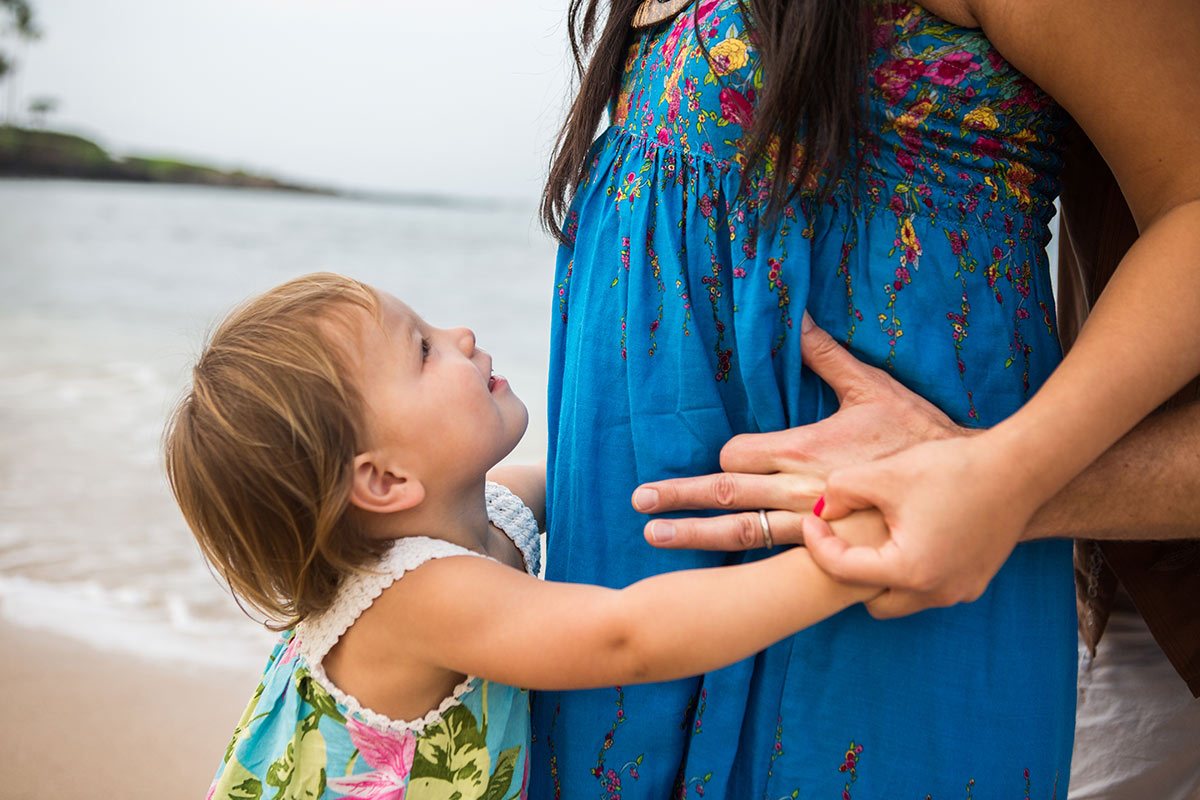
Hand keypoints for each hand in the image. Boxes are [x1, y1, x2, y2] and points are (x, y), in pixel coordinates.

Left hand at [633, 312, 966, 549]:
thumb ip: (827, 356)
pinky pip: (776, 564)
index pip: (738, 457)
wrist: (974, 489)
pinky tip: (716, 580)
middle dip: (679, 498)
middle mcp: (802, 491)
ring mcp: (815, 527)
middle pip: (726, 496)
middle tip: (638, 501)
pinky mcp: (832, 554)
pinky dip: (742, 569)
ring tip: (653, 535)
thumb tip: (798, 316)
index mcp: (805, 450)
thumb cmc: (920, 436)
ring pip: (741, 534)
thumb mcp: (873, 388)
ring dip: (694, 535)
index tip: (718, 463)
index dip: (723, 460)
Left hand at [805, 433, 1036, 617]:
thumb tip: (822, 511)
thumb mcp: (883, 474)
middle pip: (869, 600)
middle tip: (839, 537)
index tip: (811, 519)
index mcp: (909, 571)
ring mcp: (960, 591)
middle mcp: (937, 593)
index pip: (842, 570)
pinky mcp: (975, 581)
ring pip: (900, 598)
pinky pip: (928, 588)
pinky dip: (909, 571)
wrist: (1018, 468)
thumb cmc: (952, 469)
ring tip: (870, 537)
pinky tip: (904, 537)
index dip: (816, 543)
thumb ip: (841, 492)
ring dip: (879, 574)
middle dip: (849, 572)